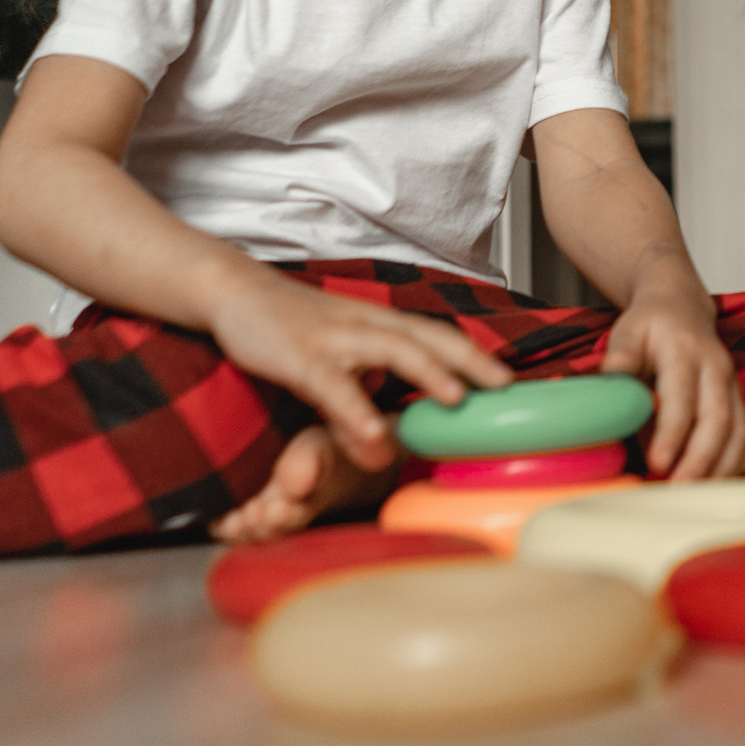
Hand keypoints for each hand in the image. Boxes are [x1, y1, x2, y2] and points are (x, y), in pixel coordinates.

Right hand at [207, 274, 510, 470]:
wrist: (234, 292)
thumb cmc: (290, 329)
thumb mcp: (331, 370)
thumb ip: (356, 411)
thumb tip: (381, 453)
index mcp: (378, 324)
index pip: (437, 335)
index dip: (474, 354)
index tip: (510, 379)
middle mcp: (365, 325)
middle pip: (428, 336)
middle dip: (469, 360)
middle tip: (505, 386)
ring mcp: (334, 338)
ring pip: (391, 349)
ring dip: (427, 373)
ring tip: (456, 400)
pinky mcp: (299, 356)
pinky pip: (333, 384)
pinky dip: (355, 410)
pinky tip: (373, 436)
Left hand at [602, 282, 744, 479]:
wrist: (681, 307)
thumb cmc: (650, 324)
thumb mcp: (627, 330)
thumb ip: (621, 357)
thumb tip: (612, 383)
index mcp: (687, 351)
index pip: (683, 397)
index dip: (673, 433)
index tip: (658, 463)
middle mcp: (717, 369)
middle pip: (719, 420)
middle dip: (701, 460)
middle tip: (677, 491)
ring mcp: (733, 386)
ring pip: (739, 432)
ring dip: (720, 469)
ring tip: (693, 497)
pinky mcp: (739, 402)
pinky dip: (735, 465)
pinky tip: (713, 484)